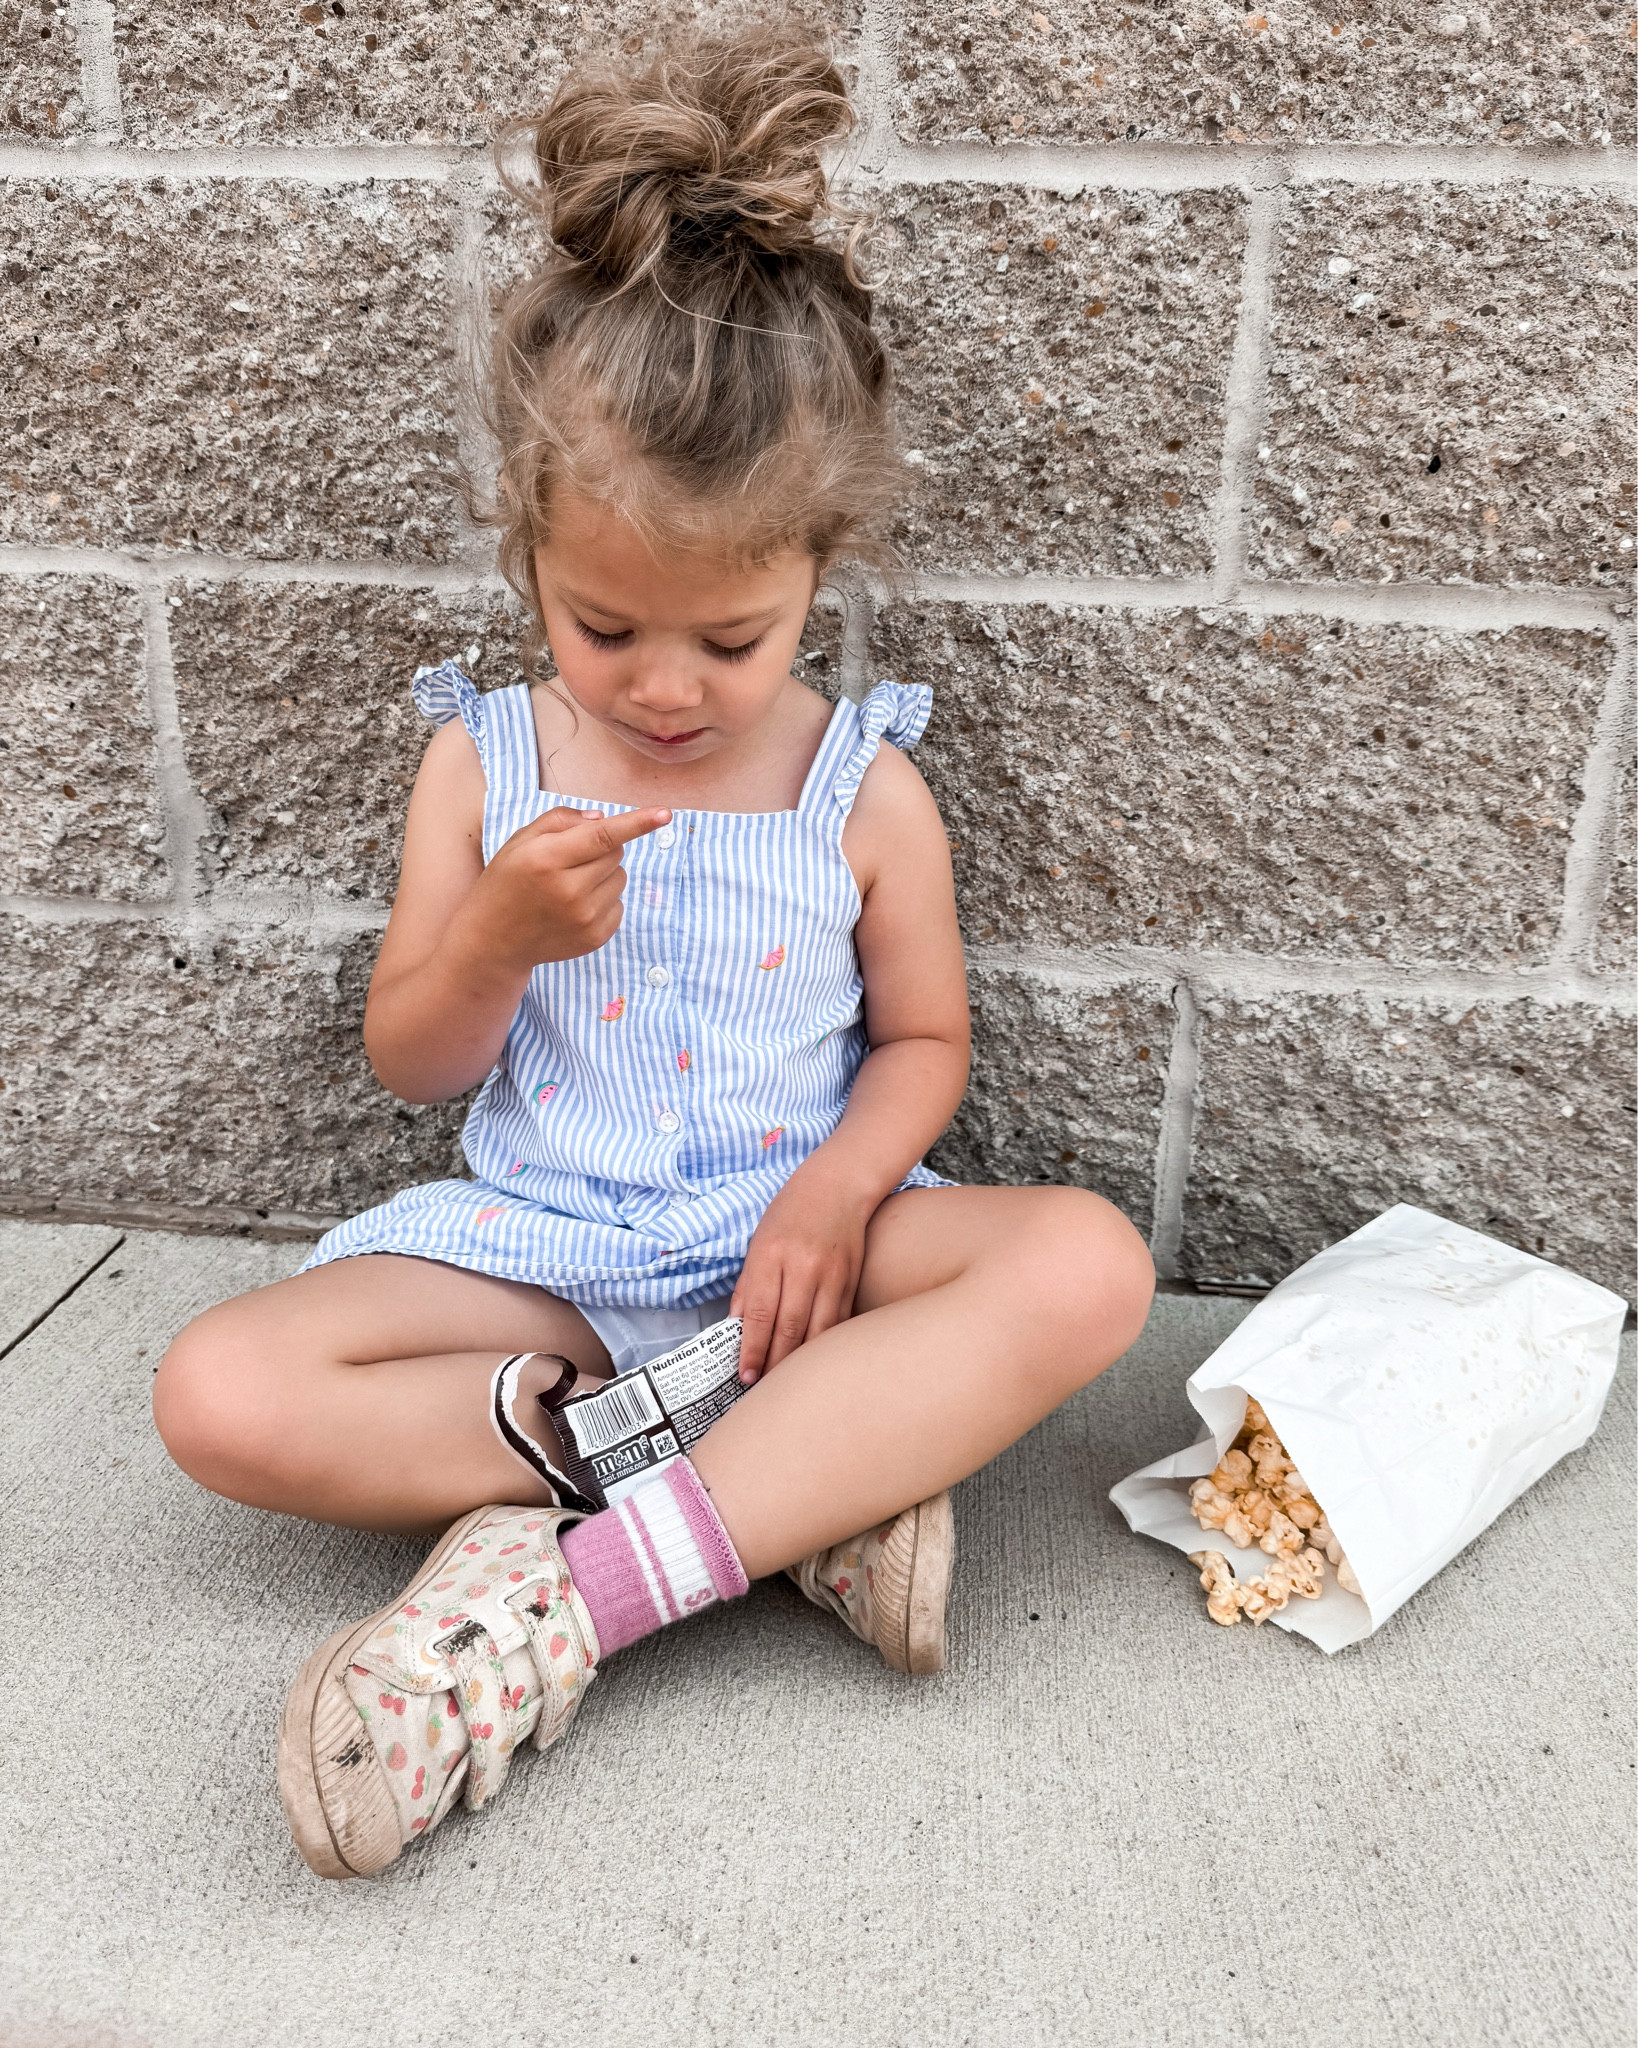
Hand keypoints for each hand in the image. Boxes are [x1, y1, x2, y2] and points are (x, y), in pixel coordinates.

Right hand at [464, 804, 669, 972]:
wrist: (493, 939)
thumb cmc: (508, 881)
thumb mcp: (522, 841)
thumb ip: (561, 820)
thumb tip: (605, 819)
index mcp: (547, 859)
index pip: (602, 836)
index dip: (636, 823)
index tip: (665, 813)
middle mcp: (568, 890)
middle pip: (615, 853)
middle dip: (601, 848)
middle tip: (570, 860)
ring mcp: (584, 918)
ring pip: (620, 877)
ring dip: (603, 875)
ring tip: (569, 886)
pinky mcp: (595, 938)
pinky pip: (618, 904)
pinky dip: (603, 900)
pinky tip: (574, 908)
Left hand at [730, 1164, 870, 1382]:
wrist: (838, 1185)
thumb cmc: (790, 1213)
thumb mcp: (758, 1243)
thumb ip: (748, 1288)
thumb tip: (736, 1330)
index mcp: (771, 1255)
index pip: (760, 1313)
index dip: (752, 1349)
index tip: (745, 1374)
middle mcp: (802, 1266)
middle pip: (789, 1328)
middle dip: (775, 1364)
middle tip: (764, 1387)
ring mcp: (831, 1275)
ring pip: (817, 1331)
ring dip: (800, 1361)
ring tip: (787, 1381)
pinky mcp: (851, 1281)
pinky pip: (837, 1322)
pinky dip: (824, 1345)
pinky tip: (813, 1359)